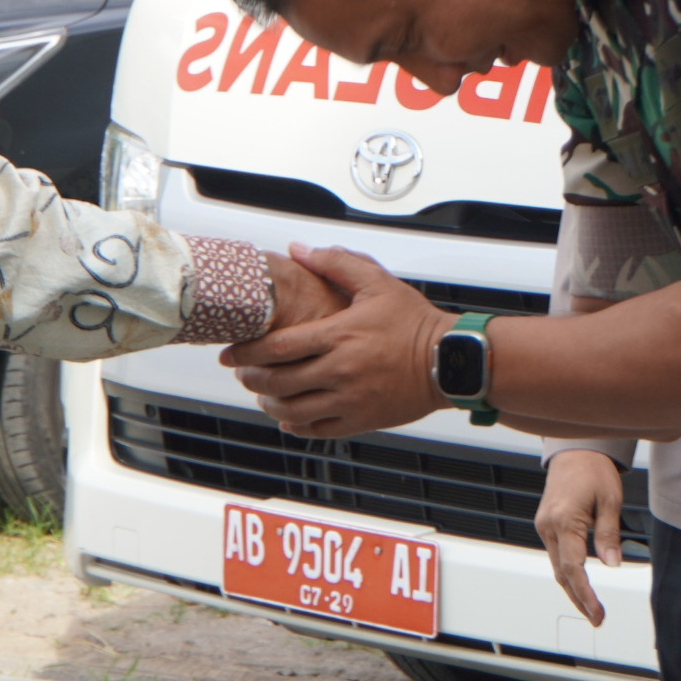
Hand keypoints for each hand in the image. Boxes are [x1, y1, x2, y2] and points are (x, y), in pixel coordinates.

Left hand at [223, 245, 448, 436]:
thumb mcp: (377, 282)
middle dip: (252, 378)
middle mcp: (340, 370)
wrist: (449, 360)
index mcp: (339, 335)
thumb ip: (336, 263)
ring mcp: (350, 399)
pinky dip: (296, 426)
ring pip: (293, 410)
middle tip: (243, 372)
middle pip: (278, 381)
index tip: (231, 353)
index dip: (247, 352)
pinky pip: (318, 430)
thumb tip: (299, 251)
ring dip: (270, 403)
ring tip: (263, 394)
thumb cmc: (415, 322)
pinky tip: (289, 418)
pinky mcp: (361, 420)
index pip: (278, 347)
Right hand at [535, 449, 624, 625]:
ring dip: (572, 590)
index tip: (597, 611)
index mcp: (564, 520)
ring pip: (557, 568)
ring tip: (591, 609)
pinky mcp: (546, 526)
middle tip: (597, 618)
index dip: (586, 594)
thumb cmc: (593, 470)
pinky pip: (556, 556)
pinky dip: (567, 574)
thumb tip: (612, 564)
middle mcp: (548, 526)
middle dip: (579, 599)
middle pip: (562, 574)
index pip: (574, 568)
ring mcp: (544, 527)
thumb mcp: (610, 500)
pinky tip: (579, 586)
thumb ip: (609, 534)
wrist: (575, 450)